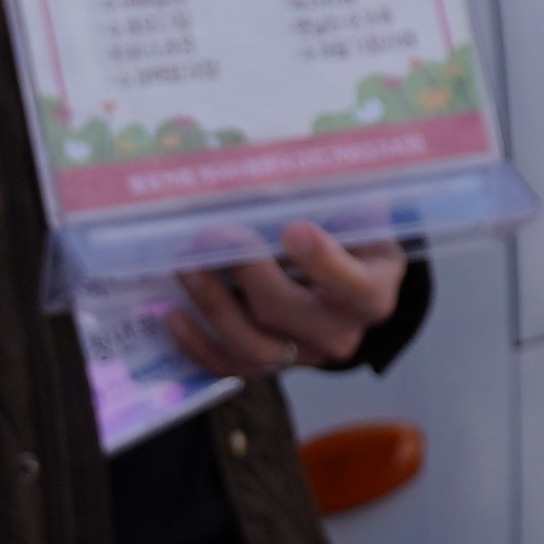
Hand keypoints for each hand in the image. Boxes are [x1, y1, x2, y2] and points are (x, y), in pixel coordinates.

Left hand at [172, 224, 406, 379]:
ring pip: (254, 348)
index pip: (355, 287)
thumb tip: (284, 175)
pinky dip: (197, 345)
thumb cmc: (348, 241)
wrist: (349, 289)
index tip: (292, 228)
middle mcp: (341, 334)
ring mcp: (303, 357)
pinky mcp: (270, 368)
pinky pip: (229, 367)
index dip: (324, 262)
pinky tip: (172, 315)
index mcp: (372, 293)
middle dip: (248, 273)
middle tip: (214, 237)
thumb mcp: (355, 220)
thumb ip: (331, 204)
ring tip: (185, 268)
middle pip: (289, 313)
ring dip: (214, 306)